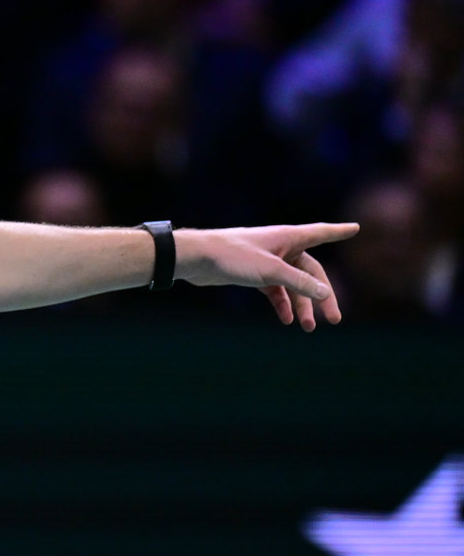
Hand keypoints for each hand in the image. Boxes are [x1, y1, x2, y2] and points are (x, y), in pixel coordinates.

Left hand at [176, 223, 359, 331]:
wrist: (198, 259)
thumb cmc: (234, 257)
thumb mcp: (272, 271)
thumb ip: (300, 283)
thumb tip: (325, 293)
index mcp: (289, 237)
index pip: (322, 233)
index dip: (339, 232)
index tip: (356, 228)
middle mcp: (282, 247)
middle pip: (311, 273)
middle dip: (322, 296)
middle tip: (335, 319)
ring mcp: (268, 261)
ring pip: (293, 285)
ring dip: (301, 305)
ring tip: (308, 327)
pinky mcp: (254, 273)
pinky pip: (275, 290)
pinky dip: (282, 304)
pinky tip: (285, 320)